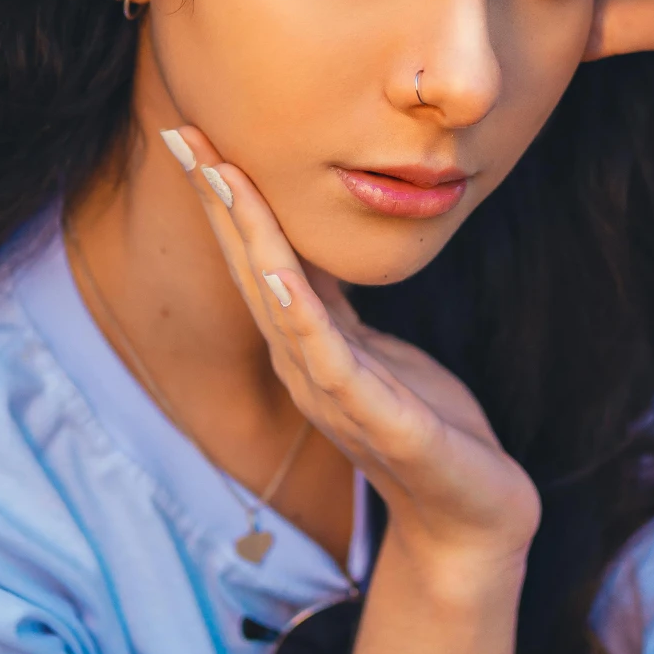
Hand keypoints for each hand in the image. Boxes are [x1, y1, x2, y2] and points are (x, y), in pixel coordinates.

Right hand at [162, 127, 539, 585]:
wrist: (470, 521)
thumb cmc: (427, 429)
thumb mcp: (376, 351)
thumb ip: (336, 308)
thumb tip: (309, 247)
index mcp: (309, 345)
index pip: (258, 256)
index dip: (226, 196)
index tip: (192, 132)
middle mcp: (307, 367)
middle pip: (252, 269)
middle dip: (219, 200)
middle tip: (184, 134)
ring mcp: (338, 396)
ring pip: (282, 305)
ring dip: (251, 241)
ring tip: (225, 181)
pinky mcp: (381, 422)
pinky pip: (333, 362)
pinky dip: (302, 318)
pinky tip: (282, 278)